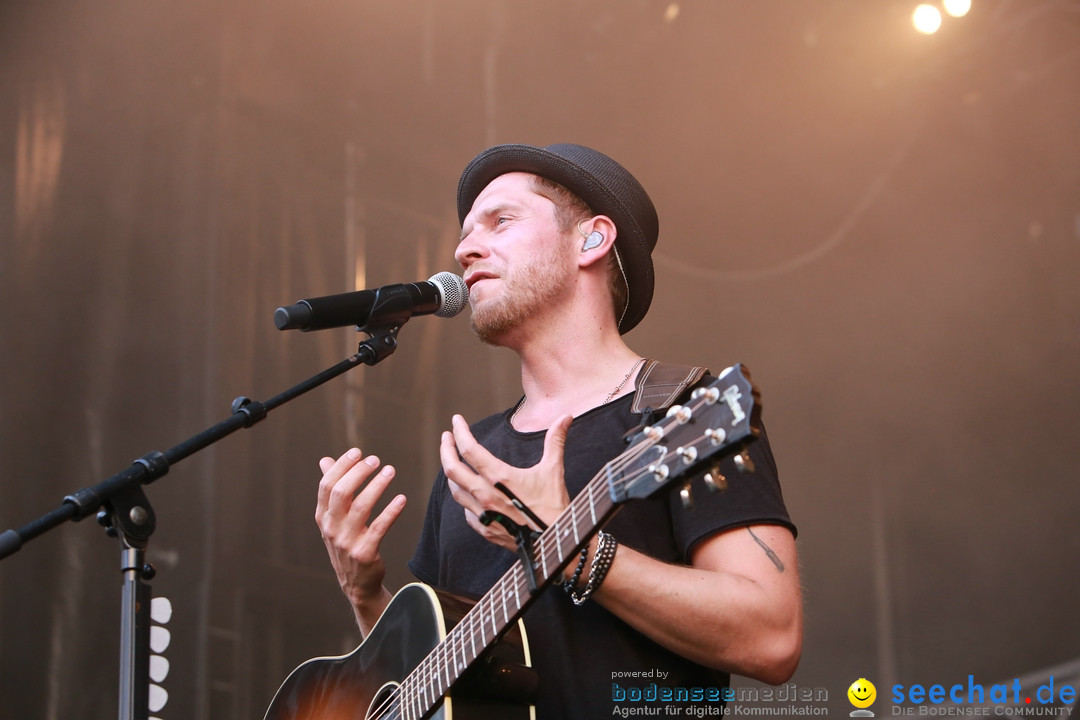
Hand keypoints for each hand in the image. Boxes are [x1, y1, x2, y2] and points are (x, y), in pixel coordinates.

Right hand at [315, 449, 404, 616]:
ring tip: (390, 471)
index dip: (341, 466)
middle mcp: (331, 528)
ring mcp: (347, 542)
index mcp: (323, 517)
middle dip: (359, 472)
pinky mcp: (365, 553)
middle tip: (376, 460)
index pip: (327, 486)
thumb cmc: (347, 542)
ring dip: (377, 486)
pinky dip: (391, 511)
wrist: (357, 583)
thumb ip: (331, 489)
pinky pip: (379, 527)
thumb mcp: (334, 519)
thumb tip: (324, 460)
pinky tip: (401, 498)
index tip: (358, 452)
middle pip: (341, 493)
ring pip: (361, 507)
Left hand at [440, 413, 572, 551]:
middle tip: (446, 437)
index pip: (469, 449)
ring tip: (453, 463)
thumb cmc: (554, 506)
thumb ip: (555, 440)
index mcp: (499, 477)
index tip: (456, 420)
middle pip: (452, 469)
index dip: (460, 432)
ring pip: (455, 491)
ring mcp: (484, 515)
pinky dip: (464, 499)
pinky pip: (466, 512)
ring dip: (452, 474)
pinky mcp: (486, 530)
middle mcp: (485, 495)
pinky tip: (468, 494)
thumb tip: (566, 416)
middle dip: (446, 450)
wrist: (556, 544)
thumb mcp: (553, 470)